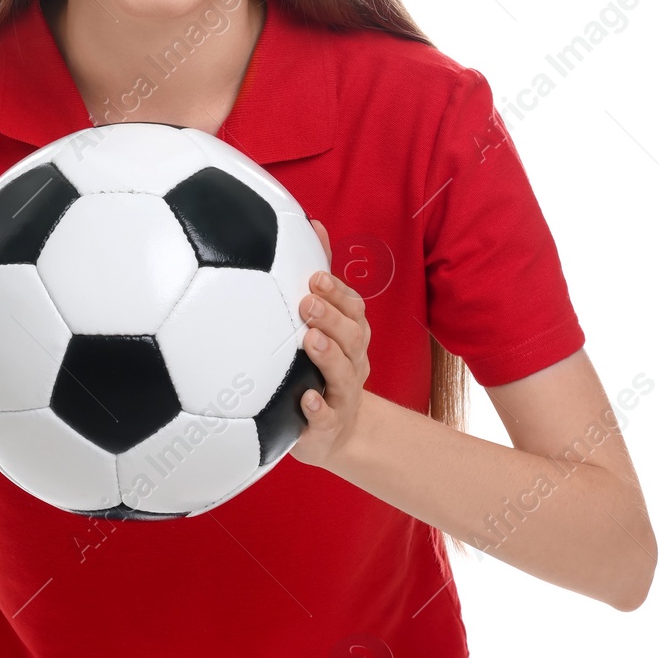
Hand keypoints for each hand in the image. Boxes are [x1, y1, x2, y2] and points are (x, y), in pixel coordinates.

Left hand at [289, 219, 371, 469]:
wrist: (339, 434)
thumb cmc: (322, 369)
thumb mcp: (324, 324)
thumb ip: (320, 281)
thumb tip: (313, 223)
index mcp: (350, 337)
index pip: (353, 308)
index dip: (338, 292)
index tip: (314, 275)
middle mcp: (353, 362)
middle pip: (353, 336)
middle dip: (333, 317)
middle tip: (306, 303)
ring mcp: (343, 395)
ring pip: (344, 373)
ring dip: (328, 355)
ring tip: (310, 340)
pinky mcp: (328, 427)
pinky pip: (326, 419)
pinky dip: (317, 410)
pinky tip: (305, 401)